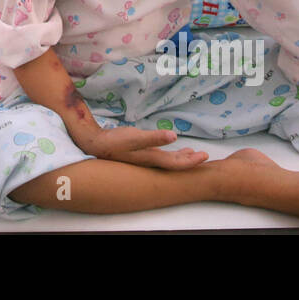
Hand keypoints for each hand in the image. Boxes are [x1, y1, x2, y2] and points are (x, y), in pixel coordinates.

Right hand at [81, 125, 208, 170]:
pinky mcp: (139, 152)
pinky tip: (172, 144)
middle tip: (204, 155)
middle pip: (174, 163)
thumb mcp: (134, 138)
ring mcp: (144, 157)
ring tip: (192, 152)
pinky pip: (159, 154)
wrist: (94, 144)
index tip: (204, 155)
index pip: (175, 163)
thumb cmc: (115, 141)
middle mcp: (150, 160)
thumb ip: (154, 138)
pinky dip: (169, 151)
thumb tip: (173, 136)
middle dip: (189, 159)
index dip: (190, 161)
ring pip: (167, 159)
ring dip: (181, 156)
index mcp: (151, 158)